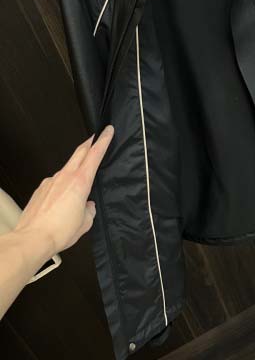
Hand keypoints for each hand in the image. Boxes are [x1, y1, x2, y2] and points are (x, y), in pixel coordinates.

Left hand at [13, 125, 113, 257]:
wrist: (32, 239)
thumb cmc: (59, 231)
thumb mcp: (85, 223)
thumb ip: (90, 210)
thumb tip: (88, 206)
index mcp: (80, 182)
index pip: (95, 154)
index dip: (103, 140)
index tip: (108, 131)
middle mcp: (65, 177)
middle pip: (79, 152)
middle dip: (89, 142)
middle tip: (96, 137)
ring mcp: (51, 181)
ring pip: (67, 167)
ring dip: (75, 166)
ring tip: (80, 178)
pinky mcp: (41, 189)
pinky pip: (55, 181)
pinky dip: (62, 184)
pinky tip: (62, 197)